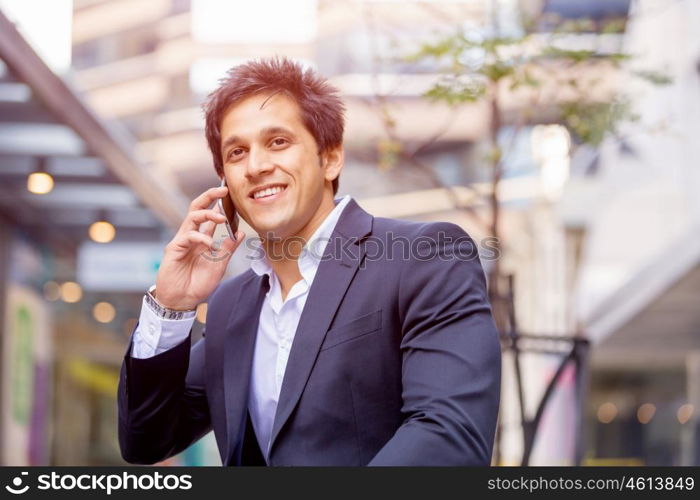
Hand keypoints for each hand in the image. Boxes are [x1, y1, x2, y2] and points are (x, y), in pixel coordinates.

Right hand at [153, 185, 244, 309]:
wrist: (182, 301)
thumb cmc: (198, 285)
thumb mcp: (219, 265)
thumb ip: (228, 249)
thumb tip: (241, 234)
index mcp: (202, 239)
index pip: (209, 216)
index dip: (219, 204)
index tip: (231, 194)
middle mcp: (191, 237)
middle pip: (197, 208)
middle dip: (209, 196)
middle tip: (223, 189)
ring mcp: (182, 241)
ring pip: (192, 217)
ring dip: (207, 214)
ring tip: (221, 218)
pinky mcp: (174, 249)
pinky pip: (188, 236)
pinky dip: (201, 238)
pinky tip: (210, 245)